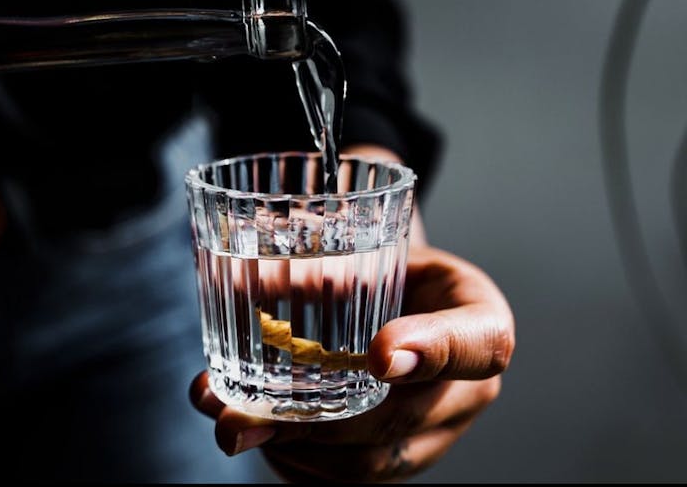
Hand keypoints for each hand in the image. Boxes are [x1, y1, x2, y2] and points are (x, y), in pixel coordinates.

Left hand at [189, 244, 514, 481]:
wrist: (381, 294)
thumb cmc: (373, 264)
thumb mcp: (359, 245)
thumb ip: (314, 262)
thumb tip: (228, 284)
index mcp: (479, 319)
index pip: (481, 343)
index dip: (434, 351)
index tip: (379, 355)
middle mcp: (469, 387)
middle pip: (406, 419)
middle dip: (322, 423)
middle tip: (251, 415)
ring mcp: (439, 432)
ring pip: (374, 464)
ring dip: (296, 451)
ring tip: (234, 426)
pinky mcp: (402, 459)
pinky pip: (353, 482)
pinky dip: (297, 466)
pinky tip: (256, 440)